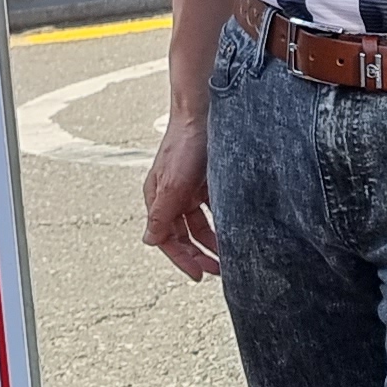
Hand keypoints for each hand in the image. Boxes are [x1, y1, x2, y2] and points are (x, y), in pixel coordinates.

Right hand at [142, 114, 218, 280]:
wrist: (204, 111)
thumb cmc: (185, 144)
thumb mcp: (173, 186)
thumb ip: (160, 216)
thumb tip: (149, 241)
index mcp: (158, 198)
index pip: (166, 238)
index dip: (182, 259)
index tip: (200, 275)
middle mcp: (171, 195)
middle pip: (183, 235)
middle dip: (199, 254)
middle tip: (219, 270)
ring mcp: (188, 188)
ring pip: (200, 224)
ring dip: (213, 241)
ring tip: (230, 253)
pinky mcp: (205, 180)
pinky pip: (213, 209)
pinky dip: (222, 221)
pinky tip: (237, 227)